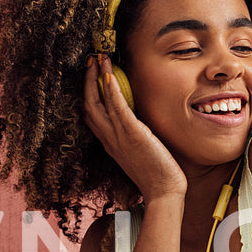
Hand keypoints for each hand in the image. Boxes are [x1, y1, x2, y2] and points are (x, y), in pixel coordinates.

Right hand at [82, 55, 185, 201]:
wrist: (163, 192)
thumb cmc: (157, 175)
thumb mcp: (141, 153)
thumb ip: (135, 138)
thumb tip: (140, 125)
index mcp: (110, 144)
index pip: (91, 116)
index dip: (88, 94)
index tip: (92, 77)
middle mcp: (109, 139)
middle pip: (88, 105)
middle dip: (87, 81)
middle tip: (91, 60)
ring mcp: (118, 137)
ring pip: (97, 103)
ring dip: (96, 78)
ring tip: (98, 58)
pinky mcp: (132, 134)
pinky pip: (116, 107)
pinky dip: (110, 90)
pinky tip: (108, 74)